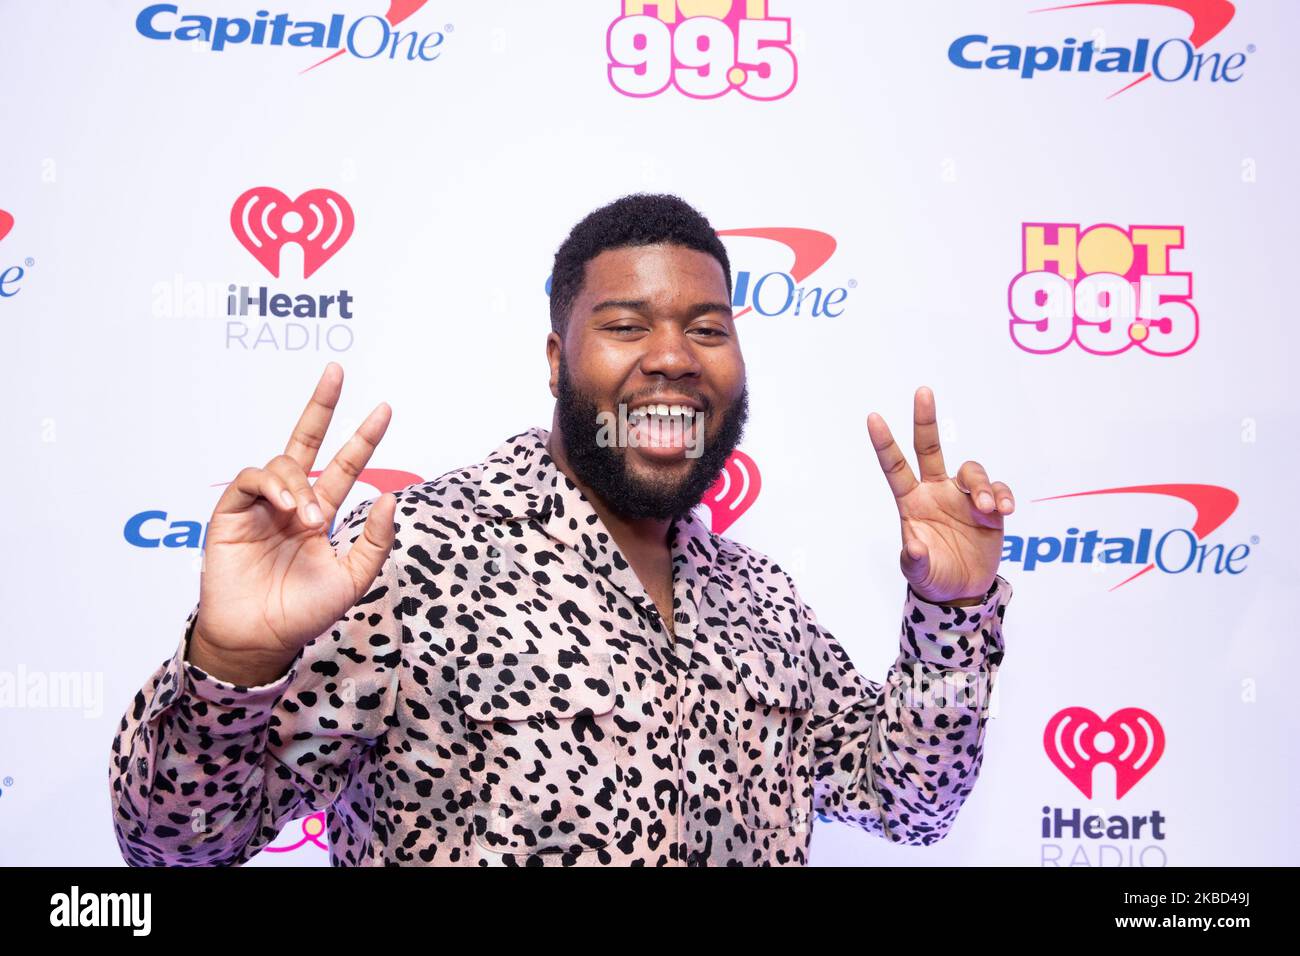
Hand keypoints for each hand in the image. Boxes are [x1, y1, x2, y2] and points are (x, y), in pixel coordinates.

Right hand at [188, 363, 396, 685]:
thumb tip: (390, 497)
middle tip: (337, 372)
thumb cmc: (304, 612)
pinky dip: (272, 484)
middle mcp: (292, 503)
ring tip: (312, 519)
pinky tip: (289, 506)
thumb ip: (373, 540)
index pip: (345, 466)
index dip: (363, 438)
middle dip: (321, 406)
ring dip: (302, 485)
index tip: (384, 409)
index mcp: (321, 514)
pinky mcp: (230, 512)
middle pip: (305, 442)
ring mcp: (260, 505)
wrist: (262, 639)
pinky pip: (251, 478)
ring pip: (282, 464)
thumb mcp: (353, 578)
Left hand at [867, 386, 1012, 605]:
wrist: (961, 592)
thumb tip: (913, 545)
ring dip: (981, 484)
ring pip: (971, 471)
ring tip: (988, 507)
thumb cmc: (932, 576)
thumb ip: (914, 559)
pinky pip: (998, 489)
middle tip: (922, 392)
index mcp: (911, 502)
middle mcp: (935, 492)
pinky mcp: (989, 507)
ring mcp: (962, 497)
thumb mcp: (918, 572)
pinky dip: (1002, 495)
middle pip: (929, 448)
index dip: (884, 443)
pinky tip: (1004, 510)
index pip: (895, 467)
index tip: (872, 417)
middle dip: (924, 419)